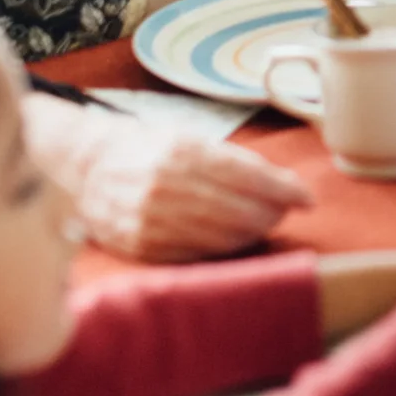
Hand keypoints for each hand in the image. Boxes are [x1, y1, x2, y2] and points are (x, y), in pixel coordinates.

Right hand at [30, 102, 312, 262]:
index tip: (307, 198)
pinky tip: (232, 239)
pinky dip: (223, 250)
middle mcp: (167, 188)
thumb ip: (235, 162)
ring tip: (261, 224)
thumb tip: (286, 186)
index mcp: (182, 152)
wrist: (87, 170)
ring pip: (223, 238)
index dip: (285, 190)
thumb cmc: (149, 150)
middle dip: (272, 214)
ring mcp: (152, 222)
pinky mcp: (143, 249)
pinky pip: (198, 256)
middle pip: (241, 212)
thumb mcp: (189, 139)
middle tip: (284, 211)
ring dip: (252, 234)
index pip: (249, 175)